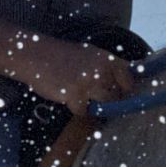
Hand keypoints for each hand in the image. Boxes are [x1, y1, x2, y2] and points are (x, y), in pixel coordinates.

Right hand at [17, 39, 138, 114]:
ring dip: (92, 105)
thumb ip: (108, 68)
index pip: (129, 81)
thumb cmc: (63, 56)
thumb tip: (127, 86)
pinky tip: (67, 96)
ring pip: (103, 106)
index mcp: (108, 59)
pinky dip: (75, 108)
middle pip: (117, 97)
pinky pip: (83, 111)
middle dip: (107, 100)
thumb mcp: (91, 55)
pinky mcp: (76, 95)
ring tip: (79, 94)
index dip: (126, 91)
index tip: (120, 95)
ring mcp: (90, 83)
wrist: (36, 55)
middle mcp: (102, 70)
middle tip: (91, 95)